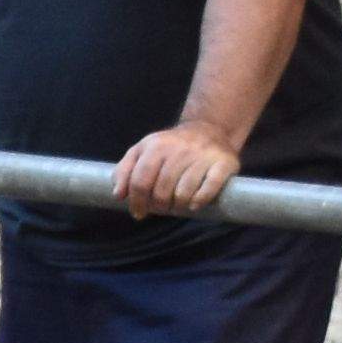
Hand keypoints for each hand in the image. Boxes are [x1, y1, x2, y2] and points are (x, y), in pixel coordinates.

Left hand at [112, 121, 243, 216]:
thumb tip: (118, 195)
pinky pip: (209, 188)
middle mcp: (179, 148)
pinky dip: (199, 200)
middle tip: (162, 207)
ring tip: (179, 203)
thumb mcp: (143, 151)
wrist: (210, 129)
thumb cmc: (171, 148)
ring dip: (179, 205)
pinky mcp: (223, 162)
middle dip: (159, 206)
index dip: (136, 202)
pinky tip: (195, 203)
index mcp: (156, 145)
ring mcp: (202, 155)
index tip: (138, 213)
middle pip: (161, 191)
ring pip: (183, 193)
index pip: (140, 181)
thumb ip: (125, 170)